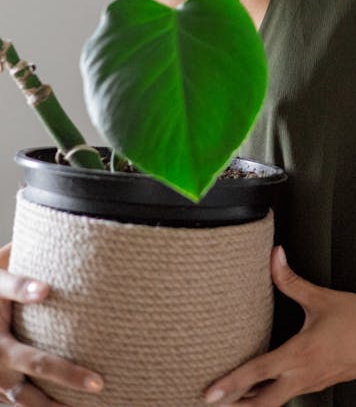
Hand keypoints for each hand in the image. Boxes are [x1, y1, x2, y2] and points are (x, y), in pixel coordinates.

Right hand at [0, 245, 103, 404]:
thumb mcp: (3, 260)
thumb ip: (30, 248)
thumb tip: (70, 216)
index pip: (7, 287)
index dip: (23, 288)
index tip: (46, 289)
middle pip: (29, 359)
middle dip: (64, 372)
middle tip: (98, 381)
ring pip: (25, 395)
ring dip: (57, 404)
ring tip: (93, 401)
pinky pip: (21, 405)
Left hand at [203, 246, 355, 404]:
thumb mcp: (322, 298)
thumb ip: (291, 280)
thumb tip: (274, 255)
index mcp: (298, 356)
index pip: (255, 374)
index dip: (229, 386)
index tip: (207, 395)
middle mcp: (303, 377)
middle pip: (262, 405)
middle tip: (212, 404)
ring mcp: (314, 384)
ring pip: (277, 402)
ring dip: (254, 402)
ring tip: (234, 397)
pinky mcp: (324, 383)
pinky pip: (294, 393)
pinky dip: (275, 393)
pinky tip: (271, 382)